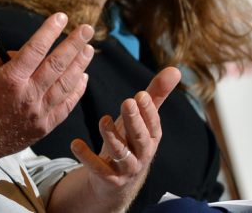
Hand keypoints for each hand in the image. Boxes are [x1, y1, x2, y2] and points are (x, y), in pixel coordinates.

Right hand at [0, 13, 94, 162]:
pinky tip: (83, 77)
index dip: (50, 31)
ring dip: (80, 65)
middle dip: (74, 44)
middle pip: (57, 64)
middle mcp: (28, 95)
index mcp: (10, 79)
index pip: (36, 49)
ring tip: (88, 50)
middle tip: (86, 29)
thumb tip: (24, 53)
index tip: (61, 17)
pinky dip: (77, 90)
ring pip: (66, 84)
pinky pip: (66, 105)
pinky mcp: (44, 126)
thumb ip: (5, 61)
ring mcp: (39, 112)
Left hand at [69, 67, 181, 209]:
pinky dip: (87, 156)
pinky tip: (75, 143)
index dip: (148, 112)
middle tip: (127, 102)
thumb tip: (175, 69)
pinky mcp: (107, 178)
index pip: (153, 125)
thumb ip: (155, 95)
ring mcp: (125, 168)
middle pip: (140, 138)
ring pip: (121, 154)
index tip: (141, 95)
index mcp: (150, 138)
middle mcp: (141, 154)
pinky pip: (98, 169)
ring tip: (103, 119)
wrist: (117, 182)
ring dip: (112, 137)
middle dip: (134, 121)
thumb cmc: (130, 141)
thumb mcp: (140, 119)